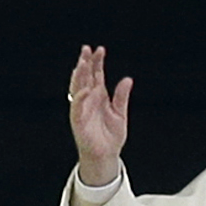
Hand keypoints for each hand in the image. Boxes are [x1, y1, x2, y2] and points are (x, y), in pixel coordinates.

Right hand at [68, 45, 132, 186]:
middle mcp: (89, 100)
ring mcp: (82, 109)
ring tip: (83, 63)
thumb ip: (121, 96)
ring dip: (80, 76)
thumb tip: (128, 79)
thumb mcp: (120, 113)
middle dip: (85, 64)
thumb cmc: (111, 135)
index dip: (97, 62)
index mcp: (99, 96)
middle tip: (87, 50)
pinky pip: (77, 107)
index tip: (100, 49)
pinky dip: (80, 97)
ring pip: (78, 88)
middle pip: (85, 78)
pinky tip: (85, 88)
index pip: (96, 75)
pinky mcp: (78, 120)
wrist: (106, 155)